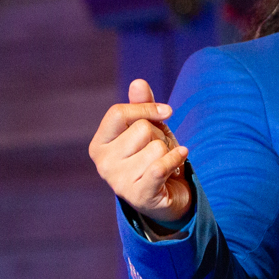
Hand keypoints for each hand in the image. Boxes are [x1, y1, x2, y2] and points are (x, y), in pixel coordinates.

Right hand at [89, 79, 192, 226]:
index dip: (146, 108)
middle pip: (142, 129)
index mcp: (98, 144)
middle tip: (159, 152)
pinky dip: (175, 159)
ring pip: (156, 147)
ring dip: (168, 153)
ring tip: (164, 164)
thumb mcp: (149, 128)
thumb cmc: (154, 158)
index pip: (118, 113)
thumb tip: (138, 82)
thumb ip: (142, 106)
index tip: (166, 112)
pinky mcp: (138, 196)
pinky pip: (160, 166)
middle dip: (160, 136)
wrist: (168, 196)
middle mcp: (103, 164)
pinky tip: (180, 159)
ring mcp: (118, 182)